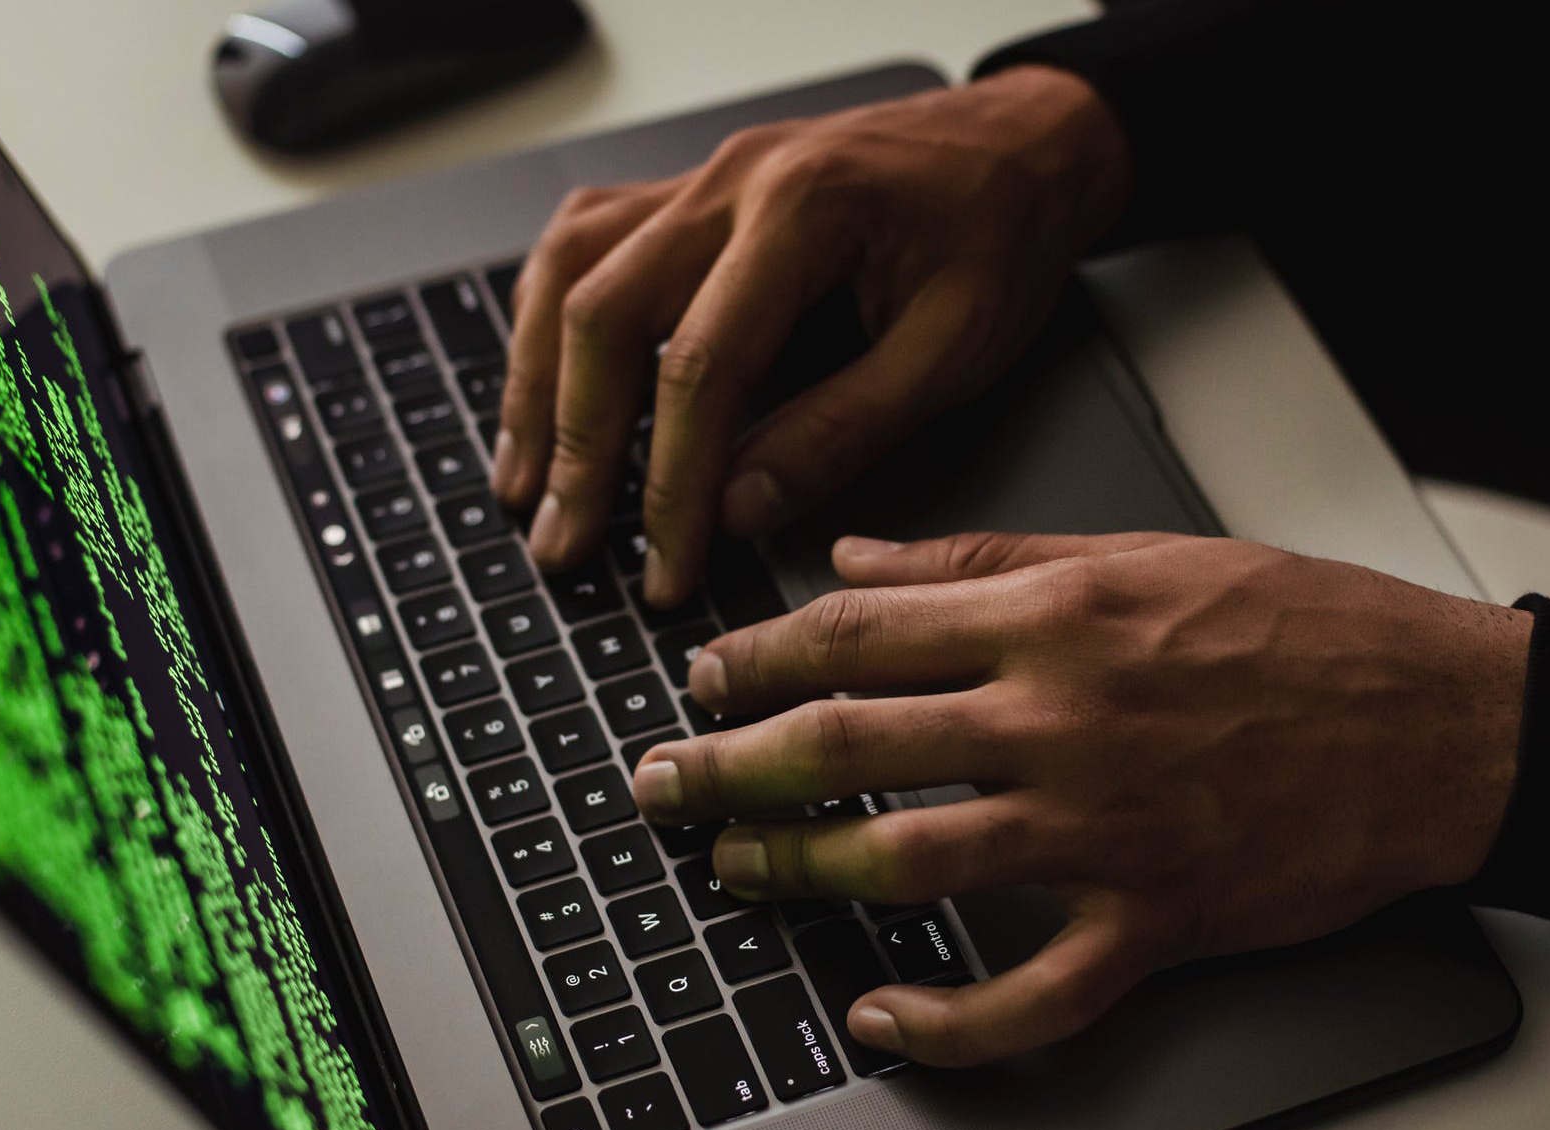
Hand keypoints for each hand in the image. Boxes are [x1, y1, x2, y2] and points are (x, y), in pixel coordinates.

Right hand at [495, 67, 1130, 604]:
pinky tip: (541, 382)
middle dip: (577, 445)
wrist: (1025, 144)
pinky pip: (587, 243)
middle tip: (564, 543)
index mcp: (804, 210)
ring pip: (571, 271)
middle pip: (604, 313)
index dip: (672, 482)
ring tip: (524, 483)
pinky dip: (550, 318)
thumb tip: (740, 507)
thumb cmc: (1002, 232)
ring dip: (537, 382)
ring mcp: (702, 179)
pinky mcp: (694, 193)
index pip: (700, 364)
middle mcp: (732, 182)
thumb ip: (844, 430)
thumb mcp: (954, 349)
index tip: (665, 564)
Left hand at [629, 532, 1531, 1064]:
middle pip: (850, 744)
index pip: (858, 631)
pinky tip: (880, 1019)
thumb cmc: (1306, 629)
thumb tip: (858, 558)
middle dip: (731, 767)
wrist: (1443, 723)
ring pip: (910, 861)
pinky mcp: (1156, 919)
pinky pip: (1032, 994)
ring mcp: (1105, 827)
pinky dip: (947, 1021)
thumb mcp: (1142, 552)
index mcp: (1055, 614)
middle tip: (663, 784)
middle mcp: (1063, 716)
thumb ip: (984, 555)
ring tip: (735, 873)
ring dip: (801, 873)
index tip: (700, 680)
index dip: (754, 659)